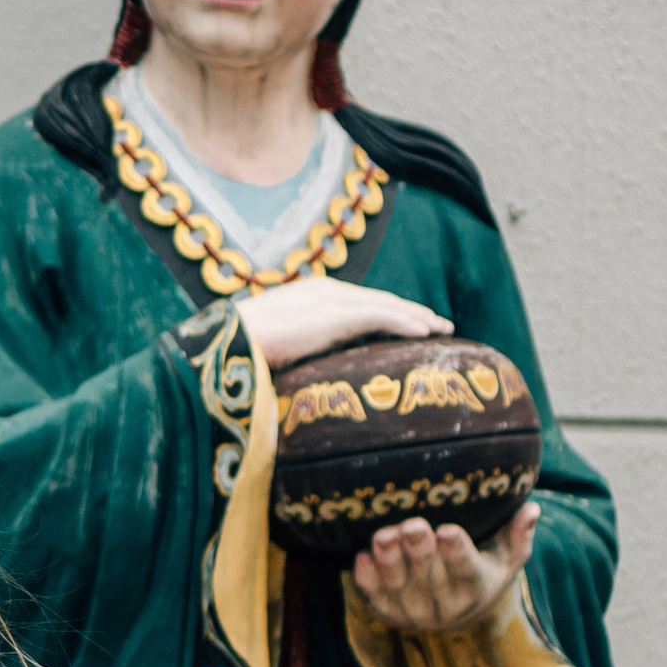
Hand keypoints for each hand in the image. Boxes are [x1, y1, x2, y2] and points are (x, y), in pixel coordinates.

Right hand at [242, 276, 450, 370]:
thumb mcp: (272, 345)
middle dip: (410, 311)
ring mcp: (330, 301)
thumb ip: (292, 350)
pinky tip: (425, 332)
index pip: (358, 303)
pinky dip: (405, 322)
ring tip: (441, 328)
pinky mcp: (334, 315)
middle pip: (378, 301)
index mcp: (309, 296)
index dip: (387, 312)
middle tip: (437, 324)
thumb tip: (295, 374)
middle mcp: (324, 291)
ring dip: (416, 316)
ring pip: (385, 306)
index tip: (408, 324)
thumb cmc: (239, 350)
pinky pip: (380, 317)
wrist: (225, 343)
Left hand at [351, 499, 537, 635]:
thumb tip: (532, 509)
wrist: (455, 611)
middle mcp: (443, 604)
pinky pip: (374, 596)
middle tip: (413, 525)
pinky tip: (362, 557)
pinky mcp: (386, 610)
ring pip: (399, 586)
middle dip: (420, 550)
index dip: (457, 552)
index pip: (467, 570)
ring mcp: (412, 610)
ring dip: (389, 561)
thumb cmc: (484, 570)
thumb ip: (518, 535)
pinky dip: (366, 579)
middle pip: (430, 577)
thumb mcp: (506, 557)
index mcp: (475, 586)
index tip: (448, 531)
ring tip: (384, 536)